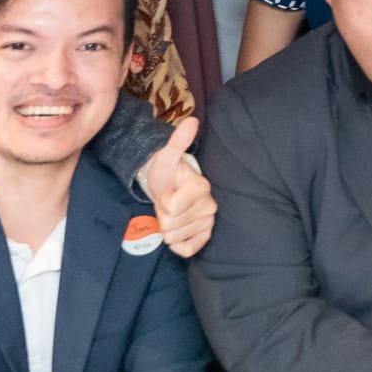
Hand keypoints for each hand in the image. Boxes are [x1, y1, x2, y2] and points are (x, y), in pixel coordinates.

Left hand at [131, 117, 214, 256]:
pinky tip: (176, 234)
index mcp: (201, 186)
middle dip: (162, 217)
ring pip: (176, 238)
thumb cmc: (167, 172)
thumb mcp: (167, 155)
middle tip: (166, 205)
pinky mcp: (205, 235)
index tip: (165, 193)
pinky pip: (189, 250)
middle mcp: (209, 205)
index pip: (173, 207)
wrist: (169, 186)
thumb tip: (191, 121)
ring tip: (171, 215)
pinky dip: (178, 246)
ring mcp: (208, 221)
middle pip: (171, 225)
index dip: (162, 202)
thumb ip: (178, 141)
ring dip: (167, 229)